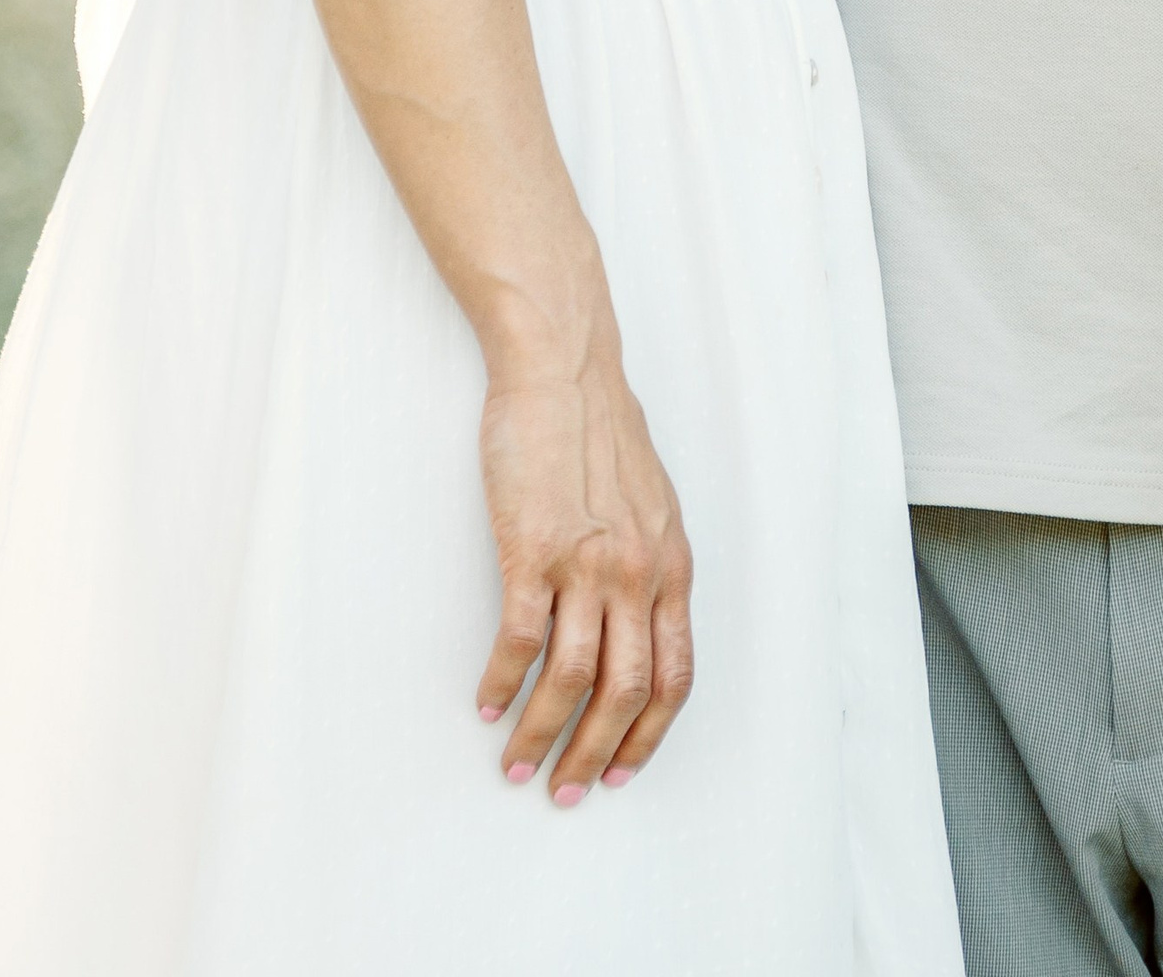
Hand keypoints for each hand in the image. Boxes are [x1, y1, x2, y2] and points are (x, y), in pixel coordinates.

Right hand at [477, 332, 695, 801]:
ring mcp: (585, 562)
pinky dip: (501, 684)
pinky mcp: (533, 549)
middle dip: (596, 755)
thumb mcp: (653, 505)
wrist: (564, 371)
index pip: (675, 675)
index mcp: (671, 565)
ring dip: (543, 735)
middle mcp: (637, 571)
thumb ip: (652, 566)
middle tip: (565, 792)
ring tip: (517, 765)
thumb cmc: (602, 433)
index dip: (649, 734)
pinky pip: (520, 640)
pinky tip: (487, 704)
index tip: (623, 773)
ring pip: (572, 679)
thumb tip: (640, 628)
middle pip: (626, 691)